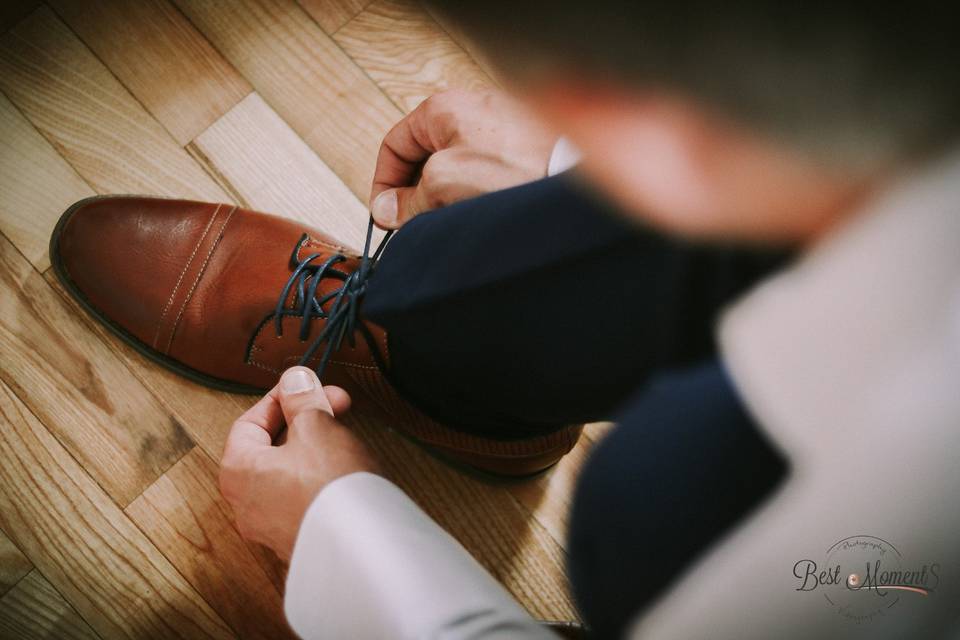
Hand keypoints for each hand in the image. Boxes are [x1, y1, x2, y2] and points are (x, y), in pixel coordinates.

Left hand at [219, 367, 378, 558]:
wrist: (360, 548)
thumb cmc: (328, 490)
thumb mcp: (316, 426)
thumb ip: (302, 399)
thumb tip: (293, 380)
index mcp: (238, 471)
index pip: (249, 421)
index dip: (280, 398)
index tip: (304, 386)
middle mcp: (247, 503)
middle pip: (270, 446)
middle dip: (304, 419)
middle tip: (334, 405)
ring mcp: (272, 526)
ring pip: (289, 472)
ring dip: (315, 446)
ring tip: (344, 435)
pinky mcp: (300, 538)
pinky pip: (304, 497)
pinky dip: (321, 476)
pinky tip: (346, 470)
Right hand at [369, 89, 556, 228]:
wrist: (574, 177)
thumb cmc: (514, 169)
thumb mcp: (442, 185)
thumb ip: (408, 200)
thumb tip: (388, 212)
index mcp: (442, 108)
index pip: (394, 145)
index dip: (384, 184)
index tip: (386, 215)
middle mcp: (470, 112)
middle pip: (424, 158)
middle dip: (416, 194)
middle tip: (417, 225)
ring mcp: (498, 130)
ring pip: (453, 169)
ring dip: (445, 199)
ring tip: (453, 222)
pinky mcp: (521, 150)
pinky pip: (483, 175)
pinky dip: (474, 196)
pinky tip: (482, 215)